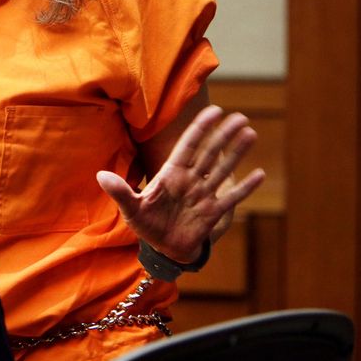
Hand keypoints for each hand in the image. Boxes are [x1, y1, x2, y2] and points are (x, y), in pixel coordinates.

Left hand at [97, 105, 264, 262]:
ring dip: (236, 153)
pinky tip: (260, 174)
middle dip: (223, 135)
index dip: (200, 128)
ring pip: (222, 170)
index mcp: (170, 174)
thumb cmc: (145, 224)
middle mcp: (190, 181)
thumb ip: (119, 191)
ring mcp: (203, 196)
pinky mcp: (212, 214)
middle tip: (241, 117)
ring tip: (251, 134)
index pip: (187, 146)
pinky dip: (245, 188)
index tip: (214, 110)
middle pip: (209, 153)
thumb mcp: (130, 208)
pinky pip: (231, 199)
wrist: (161, 250)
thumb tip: (100, 176)